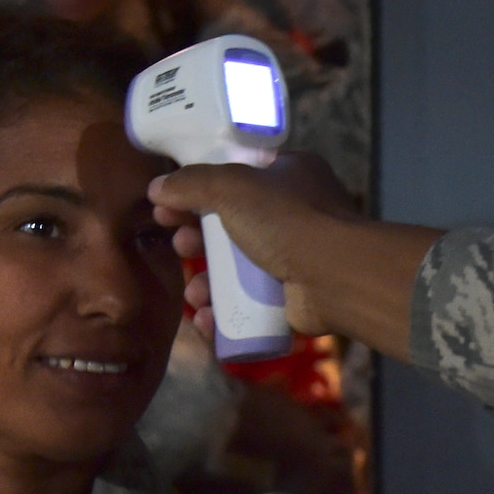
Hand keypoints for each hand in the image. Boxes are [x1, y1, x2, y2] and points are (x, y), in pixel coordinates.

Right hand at [151, 151, 357, 337]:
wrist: (336, 277)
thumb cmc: (287, 220)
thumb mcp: (232, 186)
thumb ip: (191, 183)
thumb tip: (157, 188)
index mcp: (291, 175)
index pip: (237, 177)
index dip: (199, 191)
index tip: (167, 206)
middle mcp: (298, 213)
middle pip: (232, 226)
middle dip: (197, 241)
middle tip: (180, 246)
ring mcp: (298, 258)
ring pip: (238, 270)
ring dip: (206, 283)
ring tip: (194, 293)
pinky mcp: (295, 298)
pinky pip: (250, 305)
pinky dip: (224, 312)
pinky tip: (206, 318)